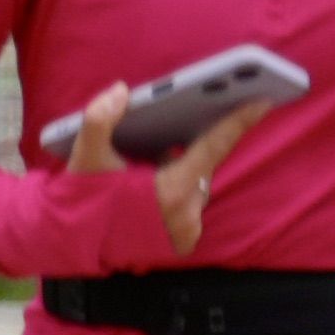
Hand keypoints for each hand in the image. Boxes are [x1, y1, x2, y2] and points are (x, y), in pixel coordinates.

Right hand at [57, 81, 260, 250]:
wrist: (72, 243)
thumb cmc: (82, 197)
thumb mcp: (84, 154)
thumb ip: (99, 117)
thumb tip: (122, 91)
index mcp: (170, 191)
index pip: (214, 148)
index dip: (238, 122)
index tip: (262, 101)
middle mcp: (187, 215)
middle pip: (204, 167)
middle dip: (190, 148)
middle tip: (167, 136)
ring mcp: (186, 232)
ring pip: (197, 186)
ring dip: (181, 172)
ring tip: (149, 167)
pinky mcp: (182, 244)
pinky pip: (190, 205)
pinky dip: (177, 192)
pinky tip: (152, 190)